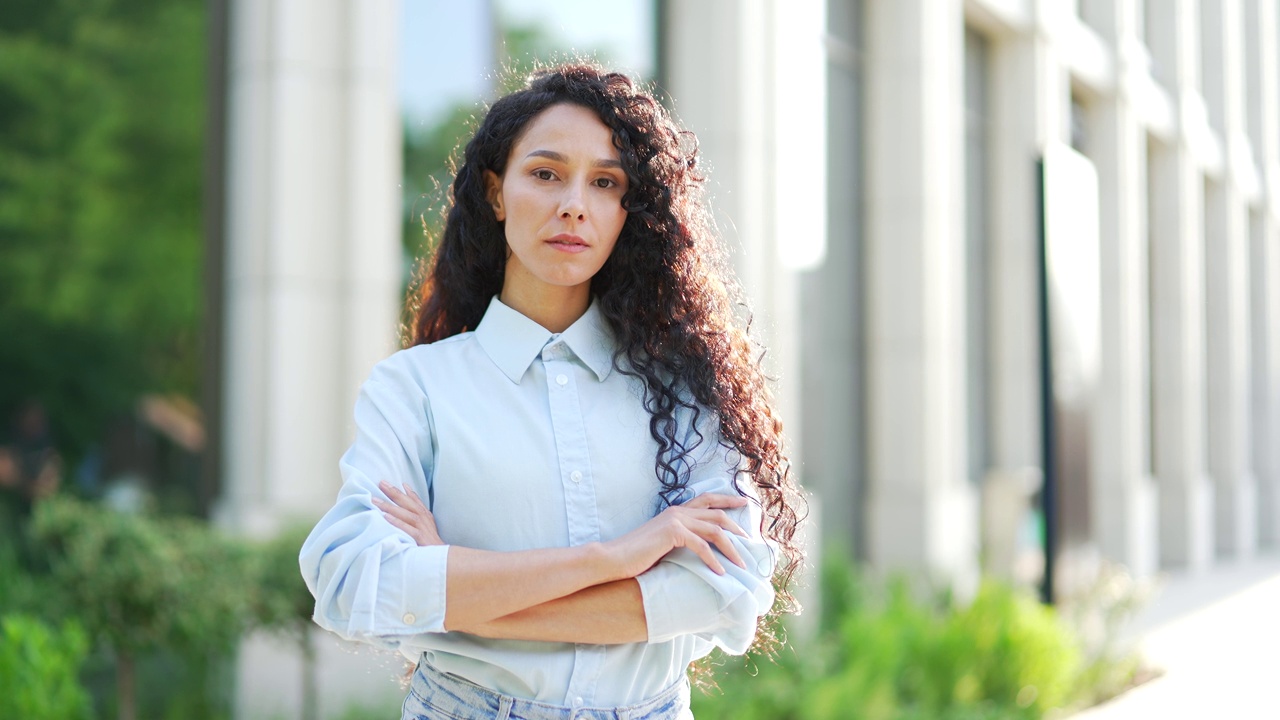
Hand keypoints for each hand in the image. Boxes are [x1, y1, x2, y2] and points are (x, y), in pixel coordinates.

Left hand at [374, 480, 442, 545]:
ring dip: (390, 506)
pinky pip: (406, 528)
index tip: (386, 483)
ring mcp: (422, 527)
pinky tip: (386, 517)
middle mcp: (423, 518)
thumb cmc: (430, 541)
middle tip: (380, 484)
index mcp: (425, 514)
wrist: (441, 556)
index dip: (399, 490)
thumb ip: (417, 511)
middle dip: (393, 492)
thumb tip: (406, 498)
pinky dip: (396, 522)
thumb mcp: (427, 523)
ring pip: (404, 513)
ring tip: (376, 501)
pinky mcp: (420, 537)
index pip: (412, 499)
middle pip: (407, 502)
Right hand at [604, 492, 749, 577]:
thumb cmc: (634, 555)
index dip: (727, 500)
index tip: (744, 503)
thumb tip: (697, 549)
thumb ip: (678, 540)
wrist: (613, 558)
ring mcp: (675, 520)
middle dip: (736, 525)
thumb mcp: (661, 544)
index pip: (707, 500)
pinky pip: (701, 545)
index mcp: (675, 512)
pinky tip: (720, 572)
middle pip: (716, 513)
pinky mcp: (672, 533)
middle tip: (750, 539)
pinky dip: (713, 560)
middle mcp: (677, 512)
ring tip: (741, 564)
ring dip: (731, 548)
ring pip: (714, 530)